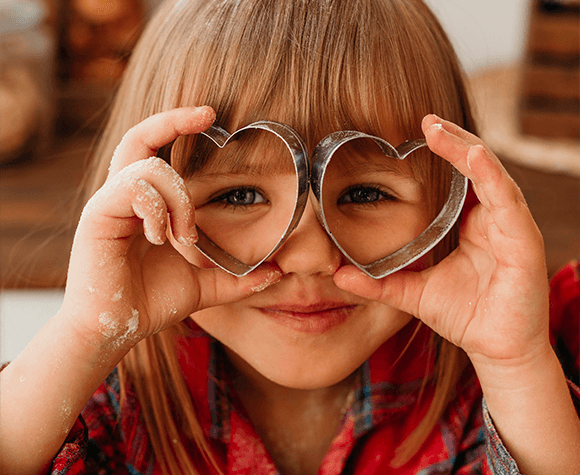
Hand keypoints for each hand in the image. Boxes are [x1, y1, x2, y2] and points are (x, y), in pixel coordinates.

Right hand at [61, 107, 281, 352]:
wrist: (113, 329)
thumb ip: (238, 278)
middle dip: (173, 118)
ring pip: (149, 167)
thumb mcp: (205, 286)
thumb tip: (278, 273)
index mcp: (147, 204)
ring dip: (179, 199)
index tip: (211, 115)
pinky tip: (163, 238)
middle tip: (208, 114)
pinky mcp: (97, 216)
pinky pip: (132, 189)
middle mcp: (125, 196)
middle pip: (140, 136)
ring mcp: (109, 203)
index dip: (177, 124)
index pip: (156, 148)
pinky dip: (157, 210)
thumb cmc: (152, 301)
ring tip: (186, 237)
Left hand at [334, 115, 549, 369]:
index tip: (414, 131)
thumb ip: (379, 282)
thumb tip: (338, 274)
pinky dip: (491, 176)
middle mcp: (493, 218)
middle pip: (475, 167)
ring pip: (491, 174)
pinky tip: (473, 157)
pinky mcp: (523, 241)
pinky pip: (507, 201)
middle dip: (451, 140)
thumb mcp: (413, 293)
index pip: (458, 178)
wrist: (496, 348)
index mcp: (470, 223)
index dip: (441, 152)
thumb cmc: (464, 315)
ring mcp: (510, 226)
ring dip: (465, 148)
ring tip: (439, 129)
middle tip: (424, 118)